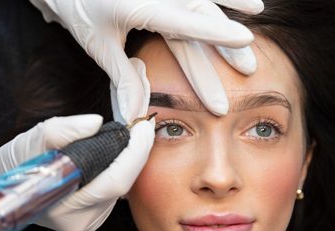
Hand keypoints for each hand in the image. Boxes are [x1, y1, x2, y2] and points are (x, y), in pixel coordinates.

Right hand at [0, 113, 154, 230]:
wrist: (1, 189)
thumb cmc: (15, 164)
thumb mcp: (32, 141)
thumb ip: (64, 131)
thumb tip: (97, 123)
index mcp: (67, 207)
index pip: (115, 182)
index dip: (135, 154)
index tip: (145, 127)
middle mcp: (81, 222)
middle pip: (123, 186)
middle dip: (136, 154)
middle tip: (141, 127)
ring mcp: (87, 224)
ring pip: (120, 190)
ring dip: (127, 162)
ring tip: (121, 140)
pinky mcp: (92, 219)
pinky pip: (114, 193)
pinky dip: (118, 171)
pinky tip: (112, 157)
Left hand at [29, 0, 263, 118]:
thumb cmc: (79, 9)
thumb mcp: (99, 46)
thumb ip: (124, 79)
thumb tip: (138, 115)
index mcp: (138, 4)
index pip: (184, 23)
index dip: (215, 33)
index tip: (243, 41)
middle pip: (199, 17)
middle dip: (225, 44)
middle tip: (248, 68)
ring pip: (201, 1)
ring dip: (228, 13)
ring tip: (255, 20)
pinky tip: (243, 1)